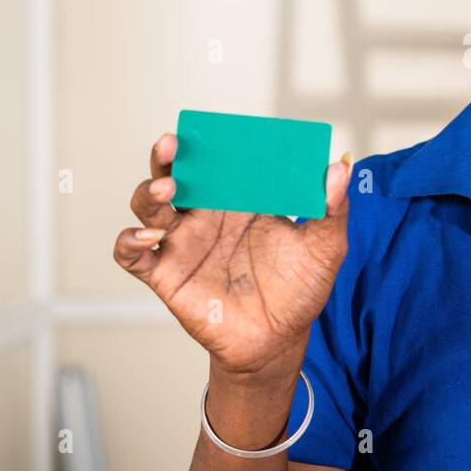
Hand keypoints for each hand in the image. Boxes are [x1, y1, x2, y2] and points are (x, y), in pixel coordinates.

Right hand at [114, 133, 352, 379]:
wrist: (279, 340)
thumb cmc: (299, 289)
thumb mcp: (325, 247)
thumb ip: (332, 208)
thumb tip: (340, 166)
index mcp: (241, 200)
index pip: (220, 160)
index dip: (213, 142)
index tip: (216, 130)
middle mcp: (206, 214)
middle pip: (176, 173)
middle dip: (168, 155)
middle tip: (172, 144)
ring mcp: (184, 242)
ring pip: (149, 206)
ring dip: (148, 192)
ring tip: (166, 190)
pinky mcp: (166, 273)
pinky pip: (132, 253)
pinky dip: (129, 241)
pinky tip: (148, 237)